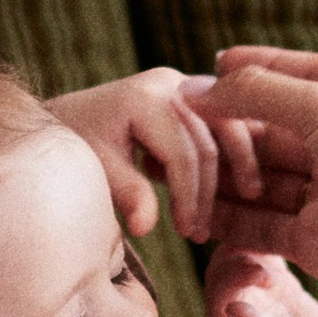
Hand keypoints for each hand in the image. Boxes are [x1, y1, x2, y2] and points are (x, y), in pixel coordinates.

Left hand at [45, 68, 264, 242]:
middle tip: (201, 233)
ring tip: (246, 200)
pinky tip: (239, 179)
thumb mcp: (97, 168)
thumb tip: (145, 227)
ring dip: (238, 164)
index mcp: (145, 97)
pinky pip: (225, 119)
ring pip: (228, 126)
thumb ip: (126, 193)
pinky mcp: (194, 92)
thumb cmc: (80, 141)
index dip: (189, 198)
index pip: (183, 155)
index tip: (187, 233)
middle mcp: (171, 83)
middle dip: (208, 192)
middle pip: (208, 143)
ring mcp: (185, 84)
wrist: (71, 115)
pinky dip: (234, 148)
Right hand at [200, 46, 317, 316]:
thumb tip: (198, 89)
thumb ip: (258, 93)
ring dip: (225, 174)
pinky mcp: (314, 240)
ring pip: (265, 180)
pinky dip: (230, 218)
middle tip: (184, 118)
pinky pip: (261, 226)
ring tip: (177, 163)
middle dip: (232, 125)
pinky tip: (194, 207)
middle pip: (278, 130)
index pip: (305, 75)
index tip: (218, 61)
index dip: (261, 68)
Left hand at [204, 244, 317, 316]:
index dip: (236, 275)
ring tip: (282, 237)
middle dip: (244, 253)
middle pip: (225, 264)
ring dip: (257, 242)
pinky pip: (270, 255)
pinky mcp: (279, 284)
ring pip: (245, 253)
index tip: (265, 276)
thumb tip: (235, 308)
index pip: (218, 288)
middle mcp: (233, 303)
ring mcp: (256, 292)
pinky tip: (294, 233)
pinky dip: (276, 241)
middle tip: (273, 256)